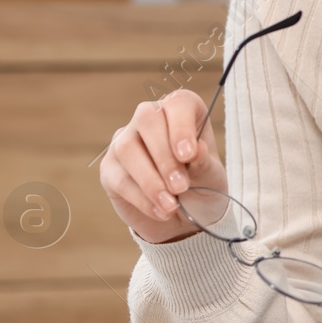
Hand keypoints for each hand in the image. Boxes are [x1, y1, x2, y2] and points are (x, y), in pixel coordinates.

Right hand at [100, 87, 225, 243]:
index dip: (181, 126)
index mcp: (182, 112)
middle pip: (148, 120)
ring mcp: (125, 141)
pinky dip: (142, 198)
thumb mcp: (211, 177)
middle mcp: (150, 119)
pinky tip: (160, 211)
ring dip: (151, 180)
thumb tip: (197, 148)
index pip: (178, 103)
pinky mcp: (110, 168)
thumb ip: (204, 162)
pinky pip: (119, 178)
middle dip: (165, 157)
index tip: (188, 155)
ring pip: (128, 149)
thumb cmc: (202, 187)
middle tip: (181, 187)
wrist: (184, 219)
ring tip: (171, 205)